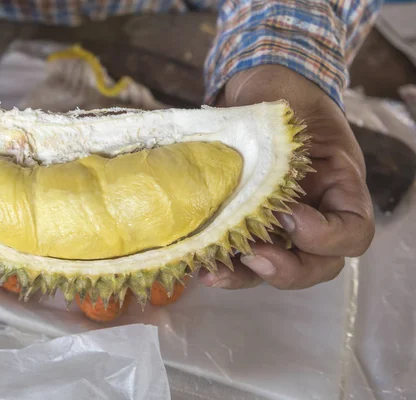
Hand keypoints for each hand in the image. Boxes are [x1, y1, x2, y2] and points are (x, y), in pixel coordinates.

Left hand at [199, 65, 374, 289]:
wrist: (258, 97)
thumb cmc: (283, 98)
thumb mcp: (292, 107)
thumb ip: (278, 129)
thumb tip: (246, 141)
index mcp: (339, 188)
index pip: (354, 232)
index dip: (325, 236)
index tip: (287, 213)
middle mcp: (314, 214)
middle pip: (318, 266)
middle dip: (287, 270)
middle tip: (254, 255)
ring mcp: (278, 226)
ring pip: (274, 268)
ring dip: (245, 275)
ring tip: (214, 272)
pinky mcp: (244, 227)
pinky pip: (239, 257)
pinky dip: (221, 264)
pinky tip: (197, 264)